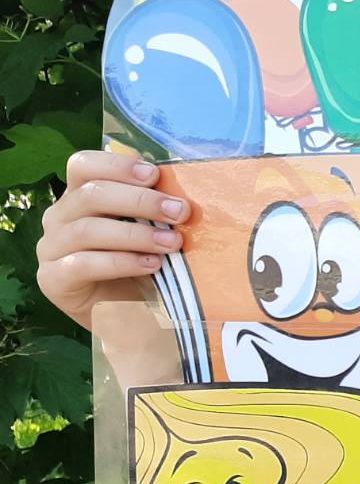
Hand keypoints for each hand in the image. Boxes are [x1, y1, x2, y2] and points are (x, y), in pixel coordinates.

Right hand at [36, 151, 188, 330]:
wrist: (136, 318)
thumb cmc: (146, 266)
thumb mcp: (153, 230)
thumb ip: (157, 208)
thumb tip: (183, 190)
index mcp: (80, 197)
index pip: (83, 165)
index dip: (117, 165)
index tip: (155, 175)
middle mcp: (59, 218)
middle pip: (89, 195)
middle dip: (140, 200)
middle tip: (179, 212)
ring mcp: (50, 249)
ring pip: (86, 230)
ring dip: (136, 234)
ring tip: (172, 243)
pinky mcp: (53, 280)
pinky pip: (82, 264)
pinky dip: (122, 262)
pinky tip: (152, 265)